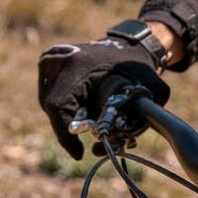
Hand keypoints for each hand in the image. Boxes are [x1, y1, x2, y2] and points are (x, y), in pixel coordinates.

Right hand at [37, 38, 169, 158]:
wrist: (129, 44)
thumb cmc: (138, 68)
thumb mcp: (150, 89)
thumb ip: (141, 115)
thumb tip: (121, 145)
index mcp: (77, 65)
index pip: (58, 107)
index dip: (65, 136)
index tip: (79, 153)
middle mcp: (57, 59)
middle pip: (53, 108)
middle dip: (71, 129)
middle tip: (94, 139)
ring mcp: (49, 59)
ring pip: (50, 103)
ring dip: (68, 118)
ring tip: (93, 120)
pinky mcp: (47, 62)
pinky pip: (50, 95)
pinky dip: (67, 107)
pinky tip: (87, 107)